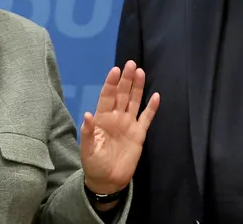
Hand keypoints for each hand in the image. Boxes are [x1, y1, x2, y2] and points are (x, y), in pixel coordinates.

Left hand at [80, 60, 159, 194]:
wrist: (108, 179)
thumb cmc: (94, 163)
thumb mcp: (88, 149)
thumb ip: (88, 132)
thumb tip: (87, 114)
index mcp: (102, 118)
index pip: (107, 97)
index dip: (111, 83)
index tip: (115, 70)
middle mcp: (116, 117)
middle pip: (122, 94)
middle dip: (126, 80)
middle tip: (131, 64)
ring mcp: (128, 124)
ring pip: (134, 102)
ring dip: (138, 87)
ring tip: (141, 72)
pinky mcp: (139, 134)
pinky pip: (146, 118)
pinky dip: (151, 107)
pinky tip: (156, 95)